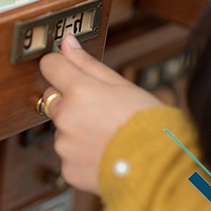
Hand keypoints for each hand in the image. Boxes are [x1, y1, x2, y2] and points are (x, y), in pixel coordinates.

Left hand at [39, 34, 162, 194]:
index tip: (65, 68)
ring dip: (75, 127)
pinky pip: (67, 153)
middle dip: (69, 99)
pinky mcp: (68, 168)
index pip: (49, 65)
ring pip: (61, 127)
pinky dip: (79, 151)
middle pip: (52, 97)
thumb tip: (67, 42)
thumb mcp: (119, 83)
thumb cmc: (146, 122)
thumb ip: (86, 62)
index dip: (59, 65)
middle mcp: (66, 117)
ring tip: (104, 132)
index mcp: (79, 91)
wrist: (161, 167)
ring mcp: (65, 145)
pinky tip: (101, 150)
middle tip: (97, 107)